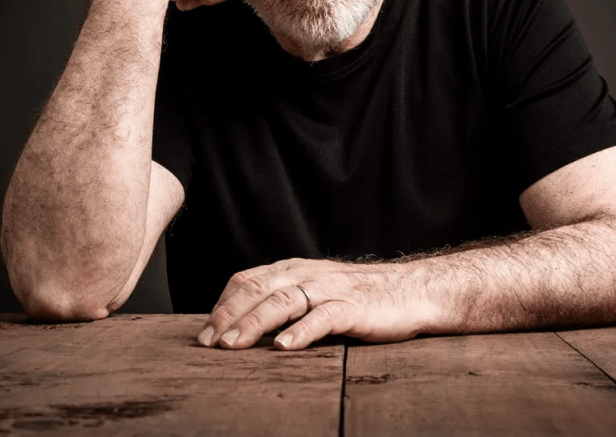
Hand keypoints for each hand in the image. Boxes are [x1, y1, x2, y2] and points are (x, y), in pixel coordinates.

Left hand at [196, 258, 439, 350]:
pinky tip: (284, 346)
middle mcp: (308, 275)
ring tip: (233, 345)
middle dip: (229, 316)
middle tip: (208, 342)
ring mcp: (331, 289)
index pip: (248, 280)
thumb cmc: (361, 297)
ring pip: (284, 301)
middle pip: (259, 289)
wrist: (411, 291)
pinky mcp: (353, 307)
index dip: (223, 305)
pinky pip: (323, 317)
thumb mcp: (316, 291)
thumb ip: (285, 299)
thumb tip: (243, 325)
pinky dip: (301, 331)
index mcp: (295, 269)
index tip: (204, 332)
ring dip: (254, 323)